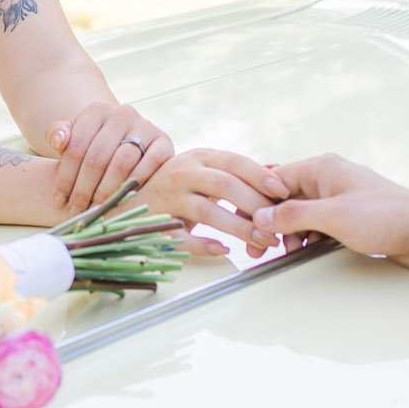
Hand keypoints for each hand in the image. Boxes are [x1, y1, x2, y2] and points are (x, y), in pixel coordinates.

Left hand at [47, 103, 174, 212]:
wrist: (126, 140)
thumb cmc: (93, 142)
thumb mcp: (72, 135)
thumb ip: (58, 134)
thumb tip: (59, 141)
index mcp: (96, 110)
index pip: (76, 147)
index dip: (65, 177)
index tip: (59, 201)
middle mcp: (122, 114)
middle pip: (97, 158)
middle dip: (84, 190)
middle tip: (77, 211)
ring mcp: (145, 126)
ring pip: (121, 164)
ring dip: (106, 192)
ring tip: (95, 210)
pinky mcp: (164, 142)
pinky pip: (150, 164)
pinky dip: (135, 184)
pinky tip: (122, 200)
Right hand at [132, 147, 279, 257]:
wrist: (125, 200)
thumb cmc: (177, 185)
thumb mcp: (202, 169)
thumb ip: (234, 173)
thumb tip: (277, 173)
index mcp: (198, 157)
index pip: (233, 162)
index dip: (259, 176)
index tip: (283, 193)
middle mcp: (182, 173)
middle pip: (224, 185)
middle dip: (254, 205)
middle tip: (277, 225)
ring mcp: (168, 198)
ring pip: (207, 211)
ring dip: (238, 227)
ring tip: (262, 241)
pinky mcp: (156, 223)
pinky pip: (181, 237)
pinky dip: (203, 244)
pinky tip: (224, 249)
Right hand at [244, 152, 408, 266]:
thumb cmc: (387, 217)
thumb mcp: (333, 217)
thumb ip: (294, 215)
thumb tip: (262, 215)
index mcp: (322, 168)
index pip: (274, 179)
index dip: (256, 202)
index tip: (244, 222)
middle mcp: (328, 178)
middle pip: (285, 197)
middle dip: (272, 221)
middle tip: (260, 245)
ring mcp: (338, 196)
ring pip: (299, 212)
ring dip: (290, 232)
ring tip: (285, 251)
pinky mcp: (348, 214)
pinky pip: (316, 222)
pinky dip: (307, 236)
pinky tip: (304, 250)